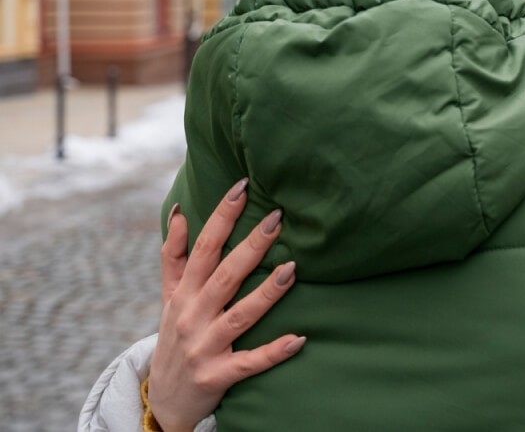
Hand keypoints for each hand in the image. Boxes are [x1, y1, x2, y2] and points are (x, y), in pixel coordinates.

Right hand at [149, 179, 303, 431]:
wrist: (164, 399)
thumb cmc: (175, 336)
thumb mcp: (169, 296)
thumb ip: (174, 255)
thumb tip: (182, 210)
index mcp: (184, 292)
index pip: (204, 248)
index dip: (222, 216)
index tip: (243, 187)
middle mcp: (192, 316)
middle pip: (224, 276)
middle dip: (250, 247)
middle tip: (277, 218)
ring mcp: (204, 347)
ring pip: (240, 316)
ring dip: (267, 293)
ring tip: (293, 268)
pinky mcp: (218, 376)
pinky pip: (249, 363)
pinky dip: (273, 352)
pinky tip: (299, 339)